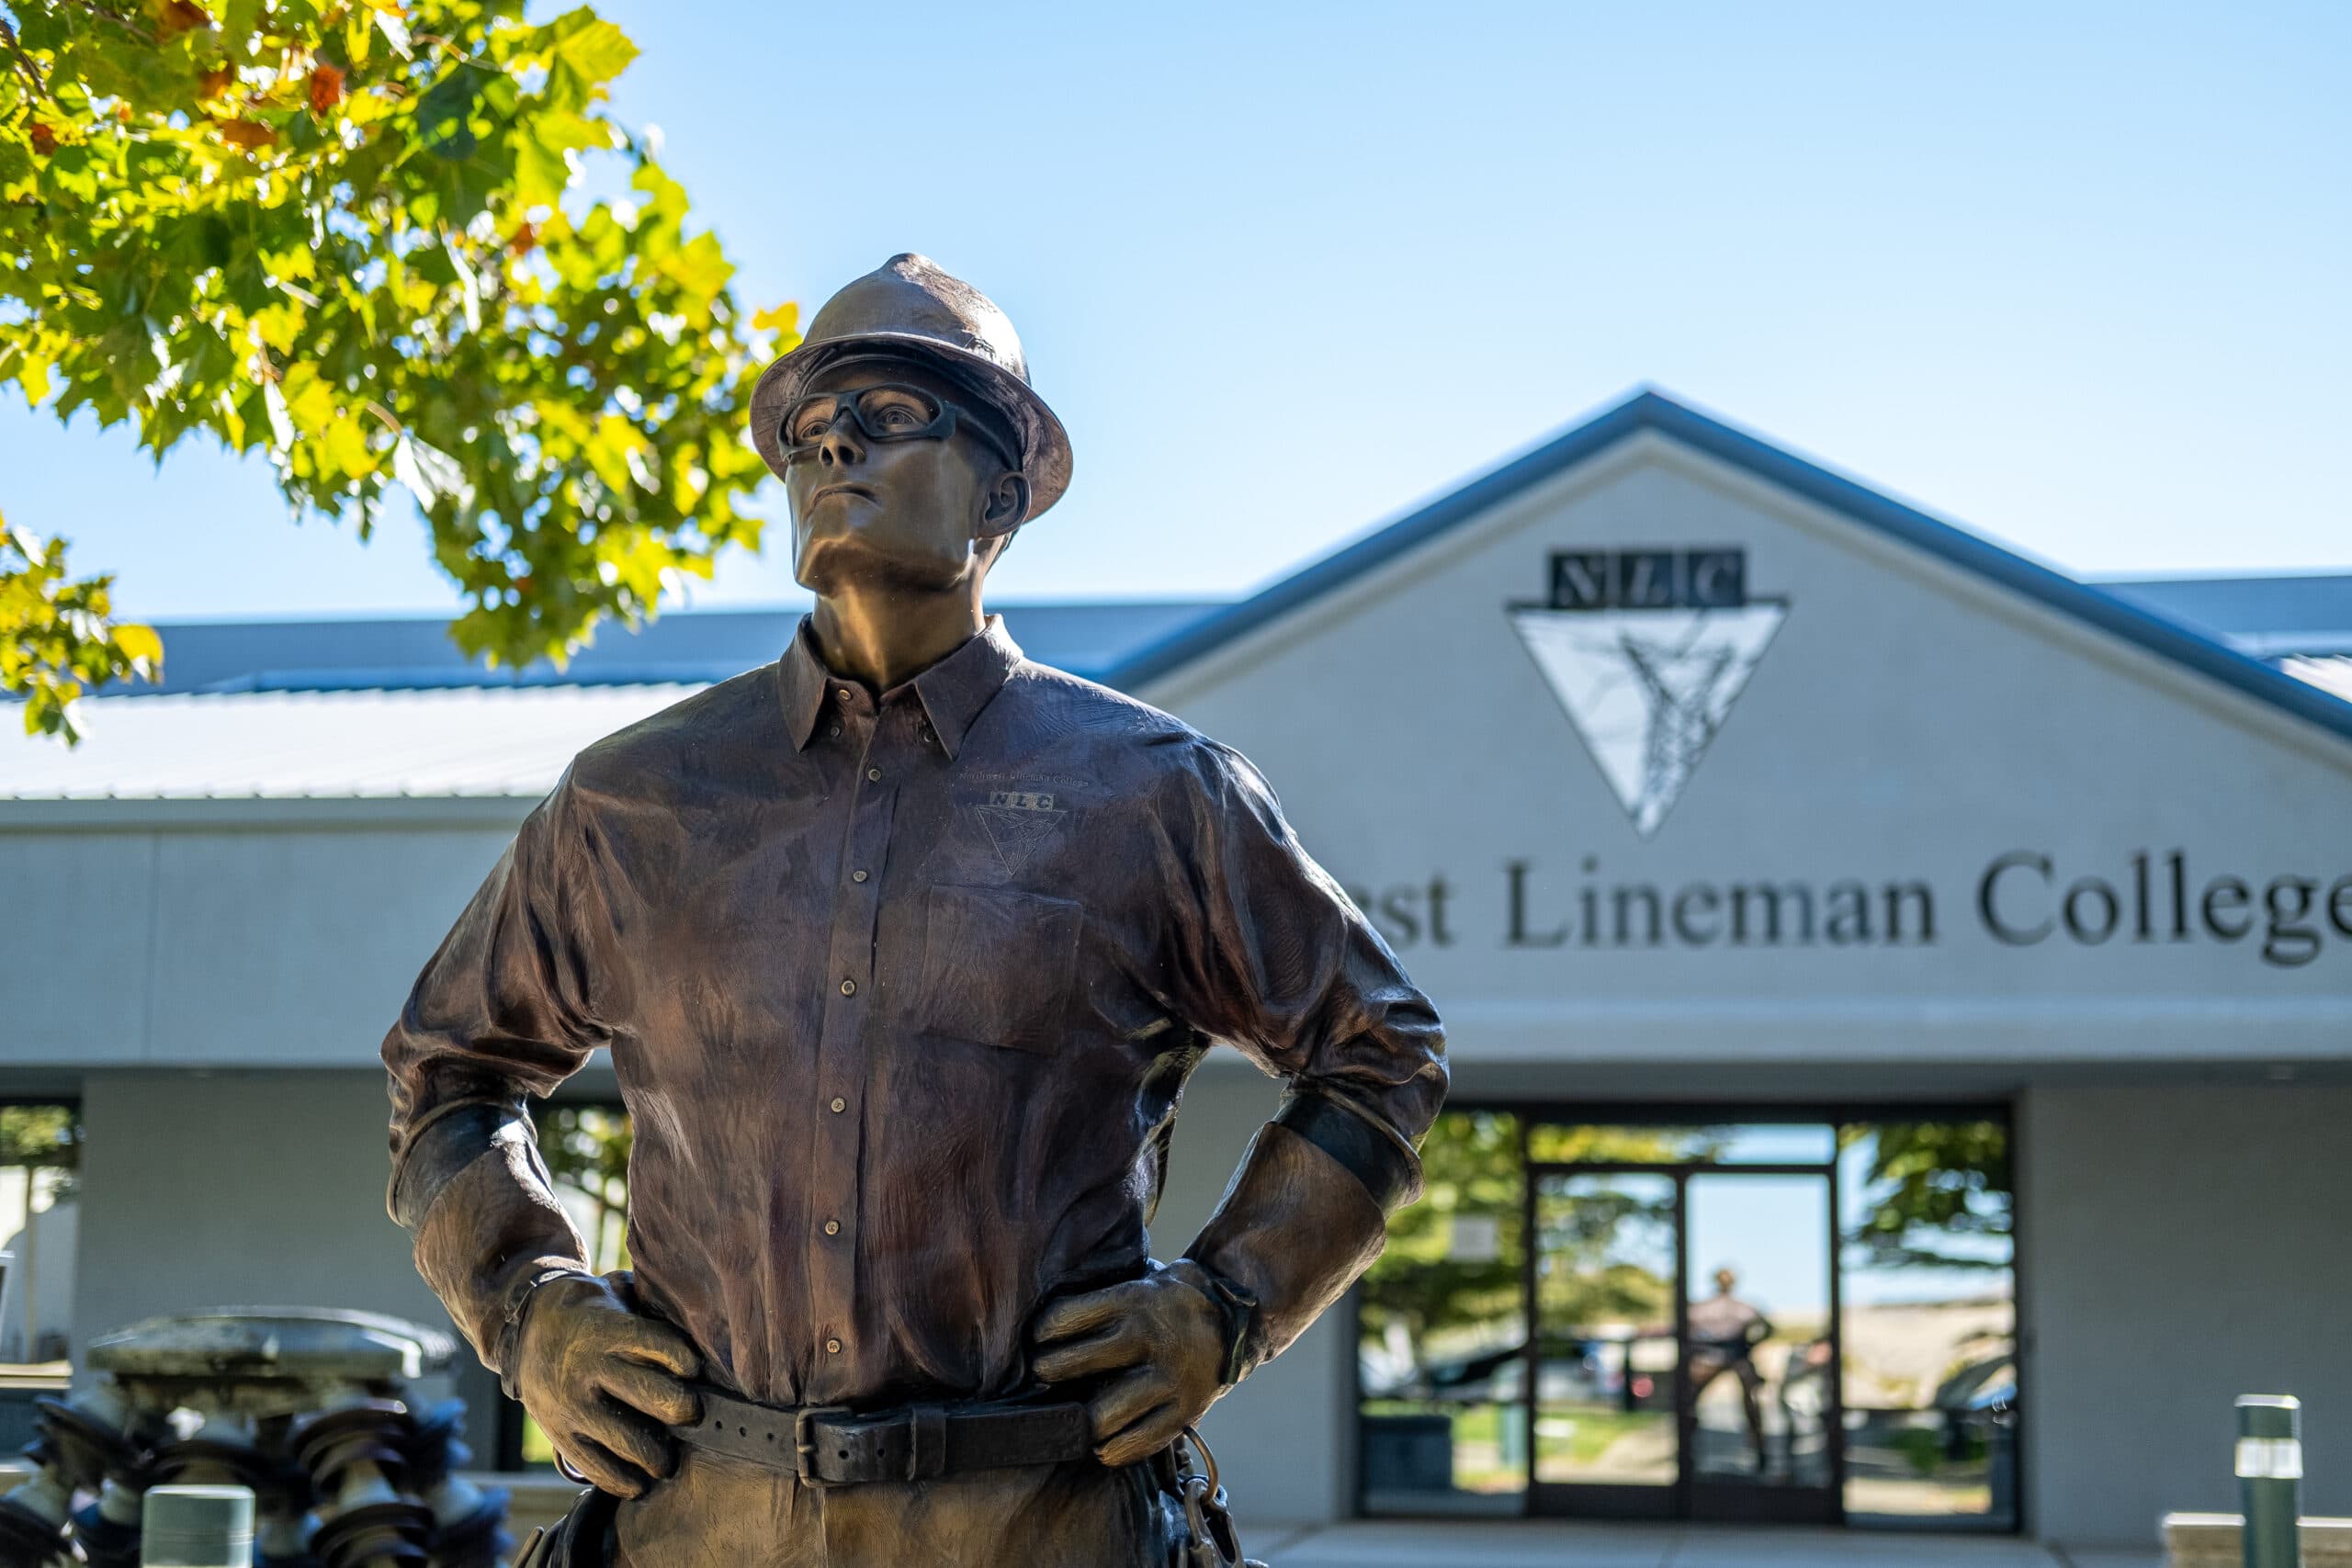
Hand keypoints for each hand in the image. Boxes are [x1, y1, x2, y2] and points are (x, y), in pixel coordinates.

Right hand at [514, 1273, 702, 1497]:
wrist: (526, 1330)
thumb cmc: (591, 1313)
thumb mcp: (615, 1293)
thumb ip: (650, 1304)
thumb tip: (698, 1311)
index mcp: (607, 1330)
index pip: (659, 1346)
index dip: (686, 1361)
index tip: (695, 1370)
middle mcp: (589, 1368)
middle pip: (652, 1395)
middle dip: (682, 1409)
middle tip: (691, 1414)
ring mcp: (572, 1404)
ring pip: (628, 1440)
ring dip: (658, 1455)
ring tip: (668, 1459)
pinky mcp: (559, 1433)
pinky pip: (596, 1467)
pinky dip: (623, 1480)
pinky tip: (640, 1481)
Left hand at [1029, 1262, 1230, 1467]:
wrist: (1236, 1318)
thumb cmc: (1171, 1302)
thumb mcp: (1141, 1283)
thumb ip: (1104, 1300)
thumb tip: (1048, 1325)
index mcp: (1134, 1299)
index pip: (1067, 1318)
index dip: (1044, 1332)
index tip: (1038, 1339)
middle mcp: (1150, 1338)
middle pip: (1076, 1364)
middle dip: (1049, 1371)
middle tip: (1044, 1374)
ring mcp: (1169, 1378)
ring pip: (1102, 1415)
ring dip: (1082, 1419)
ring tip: (1076, 1415)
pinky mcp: (1186, 1410)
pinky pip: (1138, 1442)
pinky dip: (1114, 1449)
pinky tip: (1103, 1444)